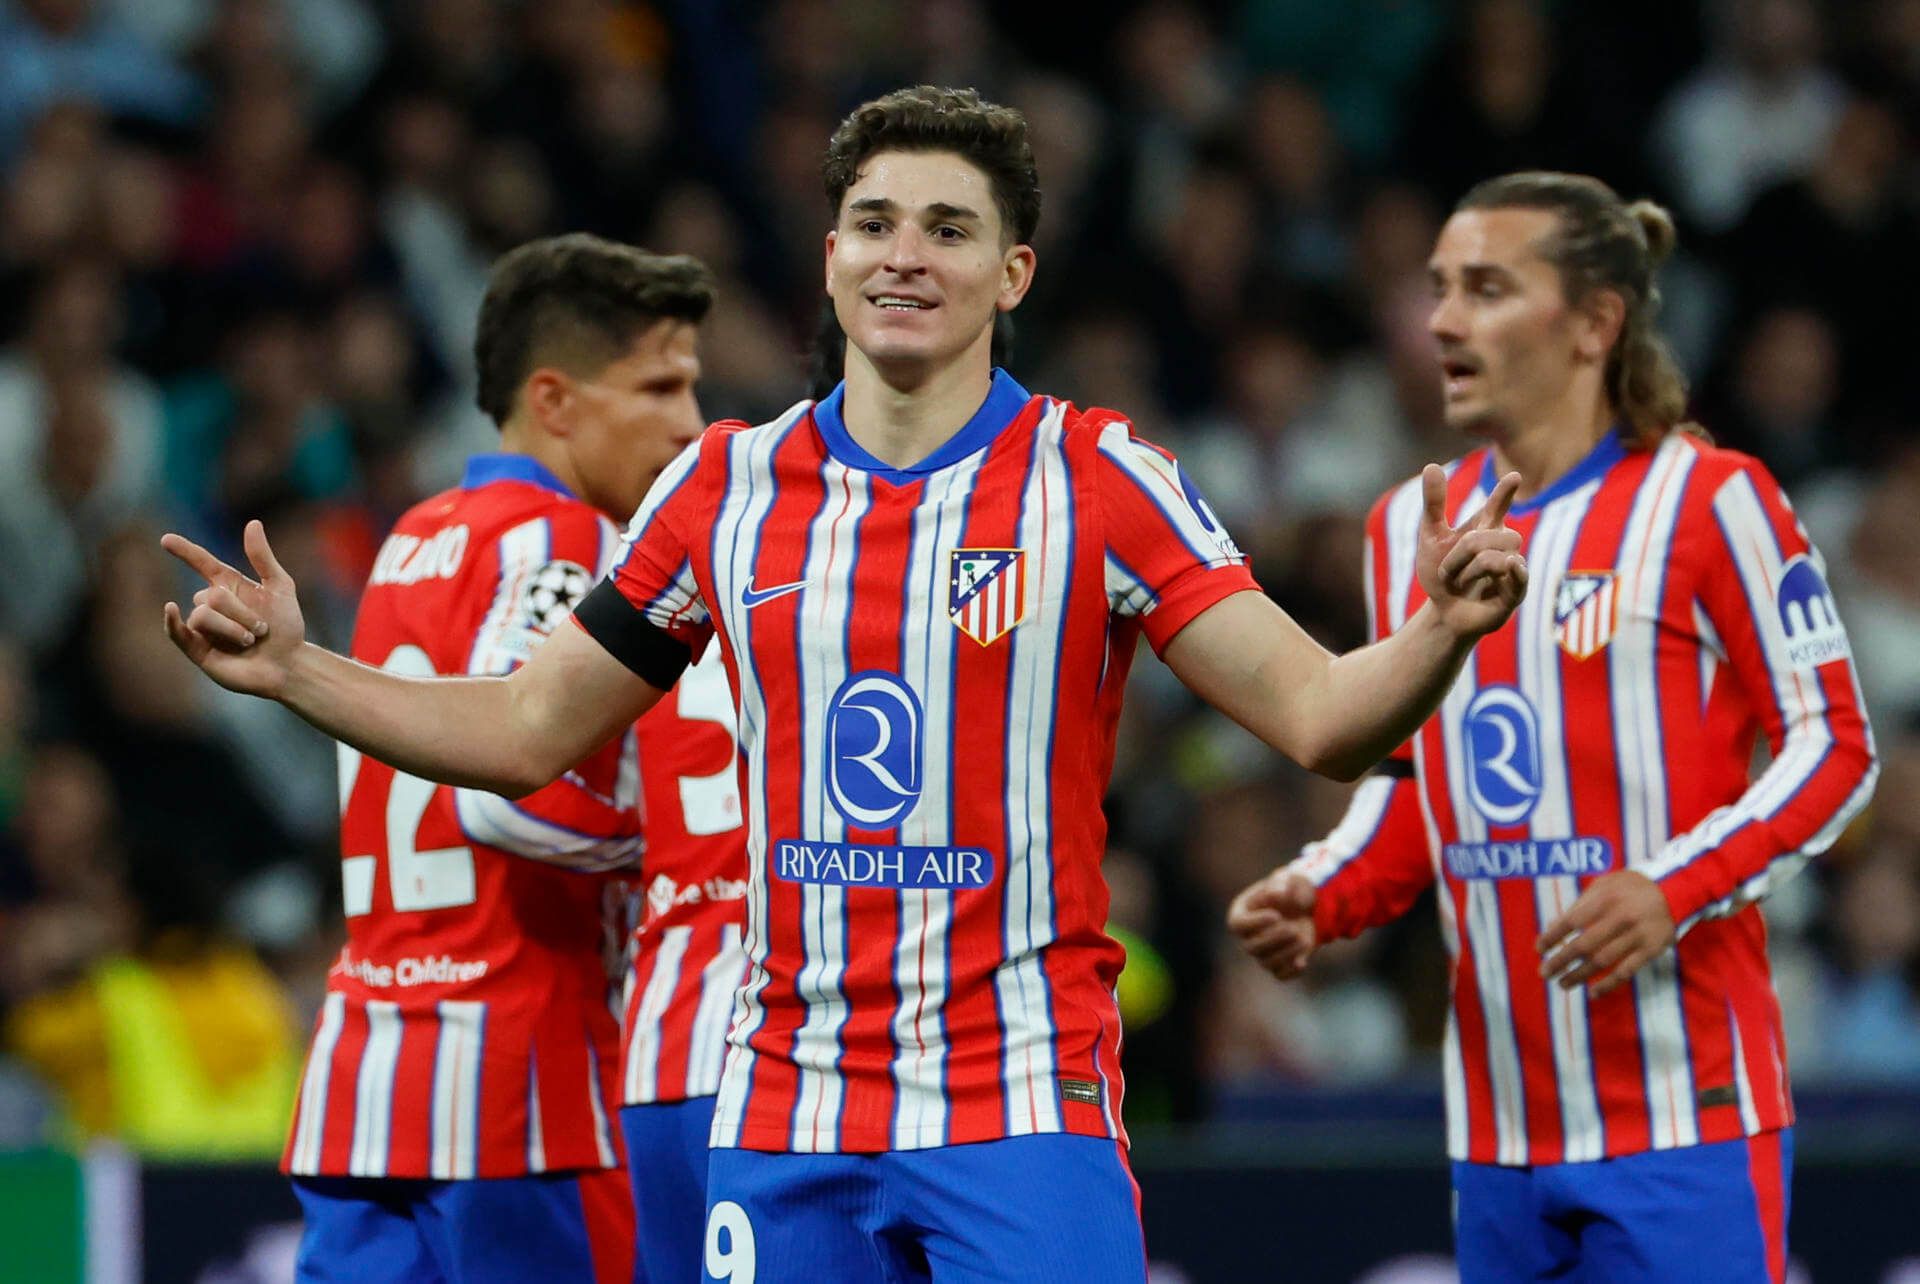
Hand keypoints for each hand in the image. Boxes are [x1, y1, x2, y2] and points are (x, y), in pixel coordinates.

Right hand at [160, 520, 305, 699]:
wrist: (289, 664)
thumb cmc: (286, 627)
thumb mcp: (280, 588)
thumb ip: (263, 558)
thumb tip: (252, 523)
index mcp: (228, 586)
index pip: (202, 563)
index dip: (185, 550)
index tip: (166, 540)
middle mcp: (211, 604)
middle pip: (212, 596)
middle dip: (243, 613)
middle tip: (263, 629)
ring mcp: (202, 627)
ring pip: (204, 615)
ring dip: (234, 629)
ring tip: (251, 641)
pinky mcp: (197, 650)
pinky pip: (178, 633)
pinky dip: (172, 622)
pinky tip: (171, 610)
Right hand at [1227, 869, 1318, 980]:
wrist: (1305, 906)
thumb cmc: (1290, 888)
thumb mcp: (1288, 878)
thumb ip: (1281, 883)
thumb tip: (1275, 896)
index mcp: (1242, 912)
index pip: (1238, 924)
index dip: (1255, 923)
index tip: (1276, 916)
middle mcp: (1248, 936)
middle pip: (1251, 947)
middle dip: (1273, 940)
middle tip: (1293, 929)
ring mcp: (1263, 952)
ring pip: (1266, 963)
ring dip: (1286, 953)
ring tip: (1303, 939)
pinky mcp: (1279, 963)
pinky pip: (1280, 975)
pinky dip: (1291, 971)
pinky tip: (1302, 961)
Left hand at [1415, 464, 1527, 639]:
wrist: (1443, 613)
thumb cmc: (1440, 574)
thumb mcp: (1431, 537)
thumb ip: (1434, 504)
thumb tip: (1431, 465)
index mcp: (1484, 530)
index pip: (1497, 506)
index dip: (1504, 492)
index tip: (1513, 477)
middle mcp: (1502, 547)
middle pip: (1490, 536)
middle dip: (1462, 553)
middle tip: (1446, 572)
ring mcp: (1512, 569)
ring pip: (1498, 557)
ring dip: (1468, 572)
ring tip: (1459, 584)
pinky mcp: (1516, 593)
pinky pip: (1520, 578)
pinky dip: (1514, 572)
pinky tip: (1511, 566)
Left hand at [1536, 871, 1675, 997]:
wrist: (1674, 890)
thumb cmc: (1630, 888)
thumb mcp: (1604, 885)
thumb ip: (1580, 904)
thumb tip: (1553, 925)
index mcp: (1605, 899)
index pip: (1572, 921)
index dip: (1553, 936)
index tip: (1539, 949)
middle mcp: (1620, 917)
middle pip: (1584, 944)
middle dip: (1561, 960)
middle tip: (1544, 972)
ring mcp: (1637, 935)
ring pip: (1603, 961)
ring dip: (1579, 975)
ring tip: (1562, 984)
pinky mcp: (1651, 950)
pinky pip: (1626, 971)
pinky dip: (1608, 984)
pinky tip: (1592, 993)